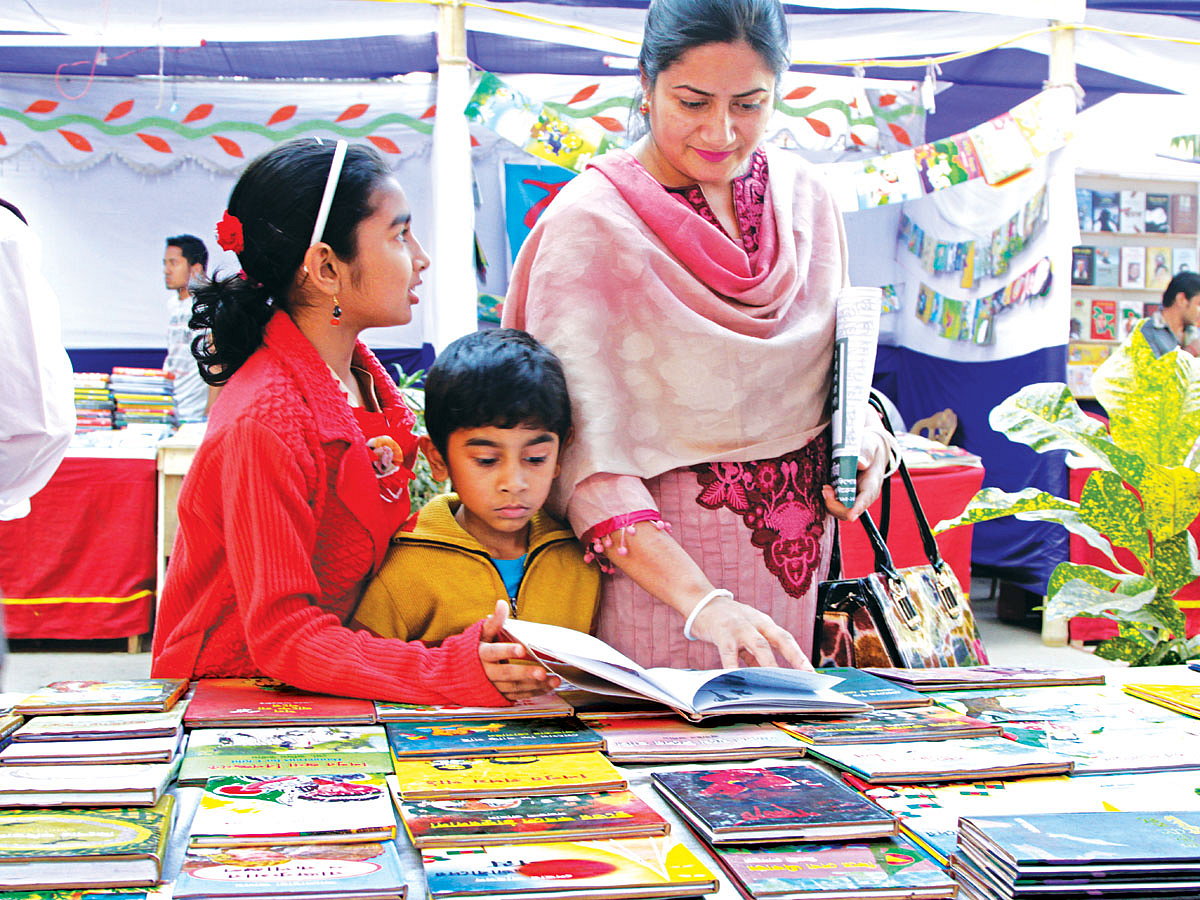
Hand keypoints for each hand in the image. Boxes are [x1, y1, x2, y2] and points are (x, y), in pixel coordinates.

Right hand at [478, 599, 560, 700]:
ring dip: (535, 685)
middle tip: (542, 672)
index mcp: (481, 655)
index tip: (522, 649)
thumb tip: (502, 603)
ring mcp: (493, 686)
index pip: (493, 652)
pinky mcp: (500, 696)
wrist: (460, 673)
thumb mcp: (482, 634)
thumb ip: (494, 621)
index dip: (507, 651)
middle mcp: (486, 672)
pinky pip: (518, 695)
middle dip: (525, 673)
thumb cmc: (475, 650)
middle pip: (506, 674)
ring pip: (515, 687)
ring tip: (553, 680)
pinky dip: (534, 692)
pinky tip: (548, 687)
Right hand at [687, 594, 812, 670]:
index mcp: (764, 623)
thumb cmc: (727, 622)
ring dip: (769, 664)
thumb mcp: (745, 635)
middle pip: (779, 639)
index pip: (786, 639)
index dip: (799, 656)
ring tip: (777, 683)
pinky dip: (734, 667)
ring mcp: (740, 626)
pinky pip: (730, 652)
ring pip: (759, 645)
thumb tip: (768, 678)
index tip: (812, 673)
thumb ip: (756, 655)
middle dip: (794, 658)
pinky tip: (737, 679)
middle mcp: (756, 623)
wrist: (701, 602)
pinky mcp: (722, 632)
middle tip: (803, 678)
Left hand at [822, 429, 888, 521]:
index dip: (857, 508)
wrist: (869, 451)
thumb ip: (866, 453)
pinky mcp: (845, 498)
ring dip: (830, 503)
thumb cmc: (869, 448)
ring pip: (840, 511)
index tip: (850, 515)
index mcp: (872, 485)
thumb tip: (860, 463)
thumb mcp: (869, 445)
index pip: (865, 500)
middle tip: (826, 489)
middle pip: (850, 511)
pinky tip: (826, 488)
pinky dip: (829, 500)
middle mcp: (864, 496)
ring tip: (825, 488)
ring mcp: (854, 499)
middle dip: (836, 504)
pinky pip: (835, 506)